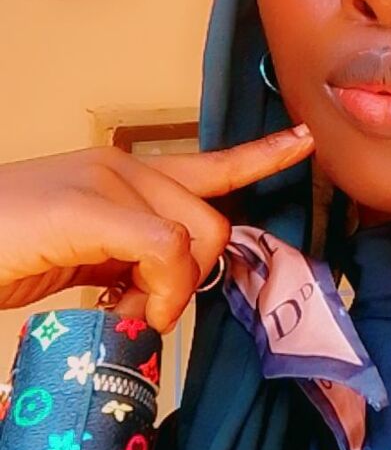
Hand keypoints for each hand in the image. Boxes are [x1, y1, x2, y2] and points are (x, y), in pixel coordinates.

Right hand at [0, 123, 313, 331]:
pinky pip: (163, 248)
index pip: (210, 164)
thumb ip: (132, 257)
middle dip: (194, 276)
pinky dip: (157, 289)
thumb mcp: (87, 253)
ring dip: (172, 289)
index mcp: (128, 175)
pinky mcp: (89, 206)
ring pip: (194, 236)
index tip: (303, 141)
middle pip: (213, 220)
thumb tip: (165, 290)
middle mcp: (125, 168)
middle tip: (146, 307)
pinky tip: (125, 307)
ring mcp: (108, 181)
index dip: (262, 156)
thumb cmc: (11, 247)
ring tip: (126, 307)